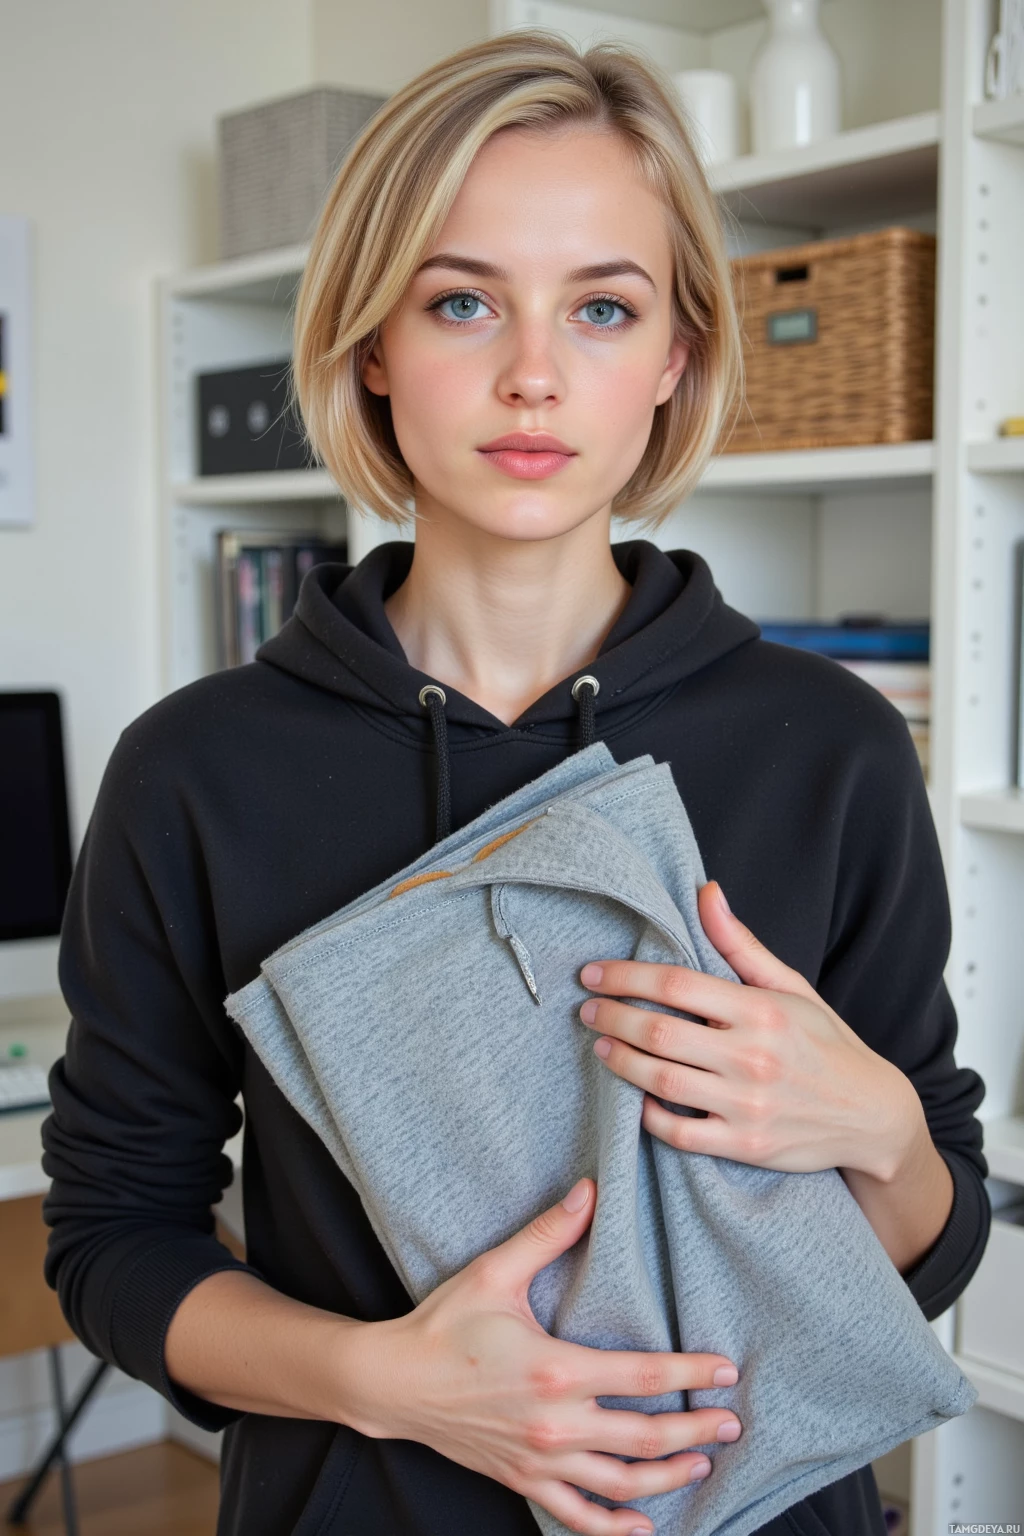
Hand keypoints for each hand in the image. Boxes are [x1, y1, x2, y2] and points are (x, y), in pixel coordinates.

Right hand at [336, 1178, 742, 1535]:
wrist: (391, 1382)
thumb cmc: (443, 1324)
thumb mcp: (494, 1272)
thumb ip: (547, 1234)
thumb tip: (590, 1192)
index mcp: (554, 1369)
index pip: (642, 1376)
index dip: (690, 1374)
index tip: (725, 1371)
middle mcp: (553, 1423)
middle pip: (643, 1437)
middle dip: (694, 1432)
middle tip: (731, 1424)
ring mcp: (538, 1459)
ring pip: (619, 1484)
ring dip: (667, 1476)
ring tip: (701, 1463)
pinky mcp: (521, 1479)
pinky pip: (576, 1515)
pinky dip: (614, 1527)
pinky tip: (644, 1525)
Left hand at [579, 880, 922, 1182]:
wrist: (872, 1115)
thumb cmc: (824, 1043)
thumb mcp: (790, 987)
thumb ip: (740, 944)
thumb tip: (706, 891)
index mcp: (761, 1009)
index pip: (675, 983)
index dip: (625, 975)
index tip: (592, 974)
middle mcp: (753, 1056)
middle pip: (658, 1031)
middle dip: (611, 1017)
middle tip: (586, 1011)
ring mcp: (748, 1104)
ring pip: (660, 1080)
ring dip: (620, 1061)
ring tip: (601, 1046)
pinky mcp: (746, 1144)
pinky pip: (679, 1133)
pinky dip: (649, 1115)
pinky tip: (638, 1097)